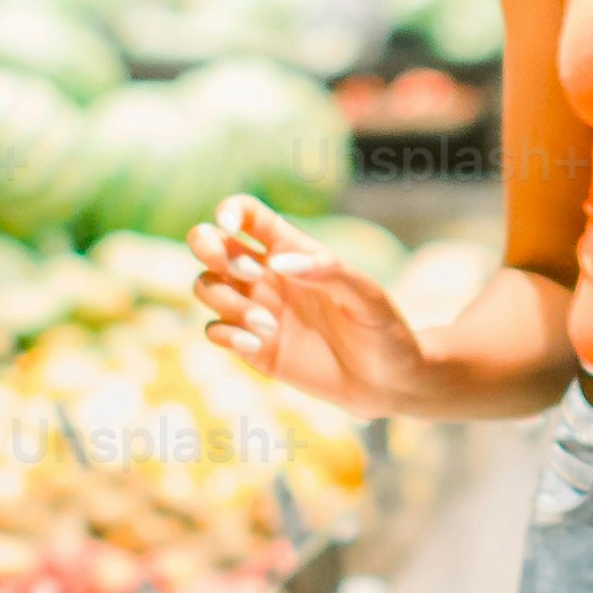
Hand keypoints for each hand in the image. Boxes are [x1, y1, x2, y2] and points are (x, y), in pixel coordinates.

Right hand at [186, 197, 424, 417]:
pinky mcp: (252, 347)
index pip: (248, 215)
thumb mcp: (366, 296)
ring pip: (206, 286)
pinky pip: (214, 330)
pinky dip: (226, 334)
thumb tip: (278, 263)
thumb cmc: (382, 330)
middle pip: (210, 243)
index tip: (231, 225)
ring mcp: (255, 310)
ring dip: (225, 299)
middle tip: (247, 272)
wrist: (387, 383)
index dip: (230, 210)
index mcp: (292, 250)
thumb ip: (328, 272)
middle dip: (209, 247)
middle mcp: (266, 275)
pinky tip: (258, 344)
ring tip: (268, 324)